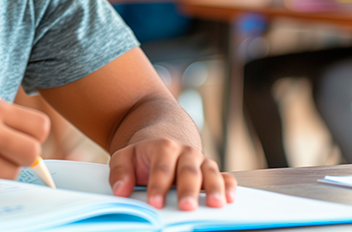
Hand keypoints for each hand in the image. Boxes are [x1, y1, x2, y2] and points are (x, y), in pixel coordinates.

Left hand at [108, 138, 235, 210]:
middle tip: (185, 208)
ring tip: (214, 205)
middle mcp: (186, 153)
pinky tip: (230, 199)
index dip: (158, 186)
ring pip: (210, 173)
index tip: (154, 203)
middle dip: (187, 190)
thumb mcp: (125, 158)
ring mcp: (202, 162)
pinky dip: (230, 187)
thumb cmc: (143, 157)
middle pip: (188, 172)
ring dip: (214, 189)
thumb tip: (120, 191)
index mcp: (163, 147)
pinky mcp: (213, 171)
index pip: (161, 168)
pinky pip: (226, 177)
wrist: (162, 143)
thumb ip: (120, 172)